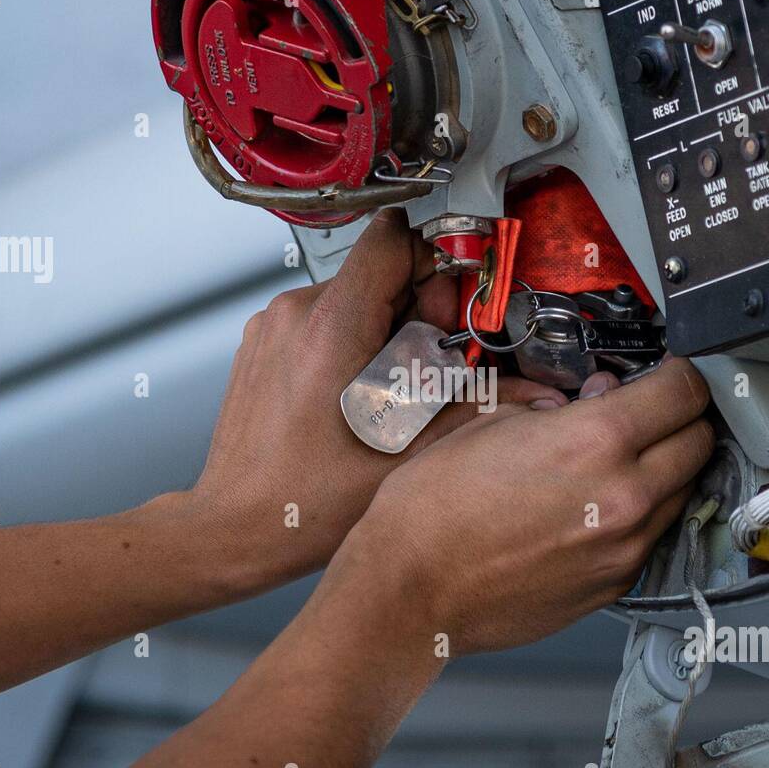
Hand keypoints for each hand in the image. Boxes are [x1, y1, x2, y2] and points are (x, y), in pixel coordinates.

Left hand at [166, 210, 566, 597]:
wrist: (236, 527)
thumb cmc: (303, 504)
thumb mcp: (407, 455)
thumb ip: (476, 408)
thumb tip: (531, 391)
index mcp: (332, 327)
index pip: (393, 240)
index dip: (433, 267)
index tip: (447, 314)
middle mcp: (295, 315)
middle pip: (379, 273)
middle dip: (416, 313)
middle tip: (424, 371)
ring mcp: (273, 326)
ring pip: (353, 298)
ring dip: (384, 332)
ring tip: (387, 393)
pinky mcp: (264, 343)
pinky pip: (323, 321)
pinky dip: (351, 346)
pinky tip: (356, 397)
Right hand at [337, 360, 713, 656]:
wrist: (409, 590)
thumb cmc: (431, 510)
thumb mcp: (488, 423)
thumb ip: (556, 408)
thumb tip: (594, 399)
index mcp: (595, 442)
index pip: (684, 391)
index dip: (681, 373)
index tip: (671, 373)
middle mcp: (625, 496)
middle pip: (699, 442)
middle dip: (682, 419)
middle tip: (652, 411)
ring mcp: (624, 548)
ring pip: (681, 493)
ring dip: (664, 469)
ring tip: (619, 460)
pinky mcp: (614, 585)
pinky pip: (650, 538)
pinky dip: (638, 515)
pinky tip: (596, 506)